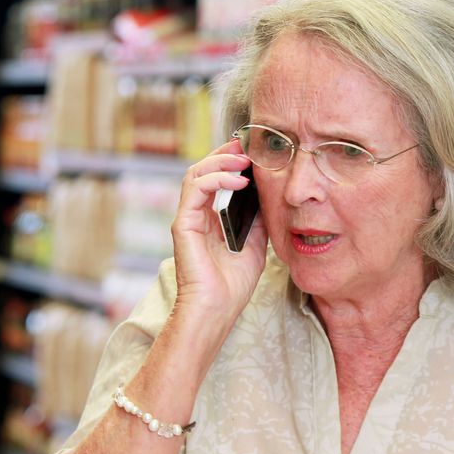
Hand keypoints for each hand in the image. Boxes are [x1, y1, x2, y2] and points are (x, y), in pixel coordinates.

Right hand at [171, 139, 267, 320]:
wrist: (218, 309)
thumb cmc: (234, 284)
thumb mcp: (256, 244)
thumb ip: (258, 220)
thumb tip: (270, 196)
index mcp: (211, 219)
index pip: (216, 178)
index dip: (230, 160)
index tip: (252, 149)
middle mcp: (197, 215)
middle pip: (203, 170)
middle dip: (224, 152)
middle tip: (247, 143)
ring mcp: (188, 218)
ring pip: (196, 174)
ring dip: (220, 160)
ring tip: (244, 158)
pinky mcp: (183, 225)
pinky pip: (195, 190)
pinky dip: (216, 179)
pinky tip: (238, 180)